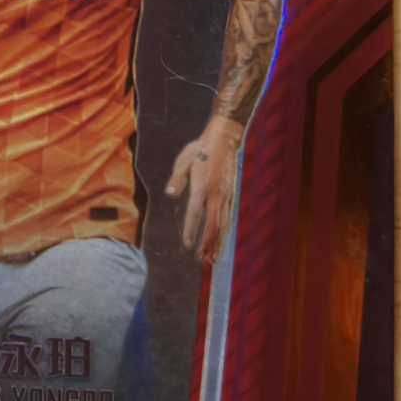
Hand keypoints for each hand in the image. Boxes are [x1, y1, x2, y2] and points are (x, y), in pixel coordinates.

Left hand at [167, 117, 244, 266]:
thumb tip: (170, 194)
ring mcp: (226, 196)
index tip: (188, 245)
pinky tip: (221, 239)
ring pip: (222, 224)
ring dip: (217, 241)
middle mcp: (216, 195)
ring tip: (213, 257)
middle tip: (202, 259)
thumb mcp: (183, 160)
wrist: (224, 140)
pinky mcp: (231, 195)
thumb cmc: (199, 150)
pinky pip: (228, 217)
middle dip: (207, 243)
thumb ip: (177, 179)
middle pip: (212, 225)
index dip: (191, 230)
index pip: (195, 214)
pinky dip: (224, 231)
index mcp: (202, 187)